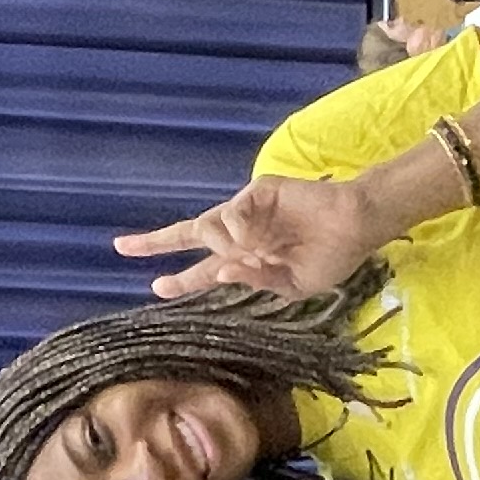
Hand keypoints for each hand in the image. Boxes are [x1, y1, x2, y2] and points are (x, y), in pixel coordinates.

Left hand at [115, 172, 387, 301]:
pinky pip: (230, 212)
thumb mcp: (293, 286)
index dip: (181, 278)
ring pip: (208, 228)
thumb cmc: (331, 258)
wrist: (356, 227)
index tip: (156, 287)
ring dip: (223, 245)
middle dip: (155, 242)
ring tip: (254, 250)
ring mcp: (247, 212)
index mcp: (247, 260)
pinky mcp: (257, 192)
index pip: (205, 270)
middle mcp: (240, 235)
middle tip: (122, 247)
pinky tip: (257, 236)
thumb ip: (257, 279)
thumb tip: (224, 271)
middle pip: (188, 235)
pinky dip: (237, 228)